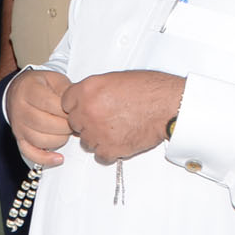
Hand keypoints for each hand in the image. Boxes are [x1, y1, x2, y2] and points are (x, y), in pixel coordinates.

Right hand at [8, 68, 71, 166]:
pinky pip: (30, 153)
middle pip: (45, 124)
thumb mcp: (55, 80)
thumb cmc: (41, 86)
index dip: (67, 110)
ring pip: (40, 140)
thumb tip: (81, 107)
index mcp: (29, 91)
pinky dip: (44, 158)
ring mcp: (18, 126)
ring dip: (60, 139)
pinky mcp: (19, 138)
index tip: (76, 111)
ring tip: (66, 132)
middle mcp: (20, 109)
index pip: (50, 104)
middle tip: (73, 122)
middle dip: (66, 126)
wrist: (20, 91)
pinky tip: (58, 158)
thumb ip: (67, 92)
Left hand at [60, 70, 184, 164]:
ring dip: (96, 138)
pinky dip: (108, 152)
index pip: (66, 102)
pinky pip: (99, 156)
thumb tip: (87, 97)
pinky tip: (118, 142)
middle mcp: (88, 110)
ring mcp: (97, 131)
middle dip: (86, 122)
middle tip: (103, 120)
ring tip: (113, 131)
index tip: (85, 108)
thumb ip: (96, 89)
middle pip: (73, 122)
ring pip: (85, 141)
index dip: (77, 105)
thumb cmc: (149, 90)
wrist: (169, 106)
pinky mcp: (110, 148)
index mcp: (87, 90)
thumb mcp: (115, 78)